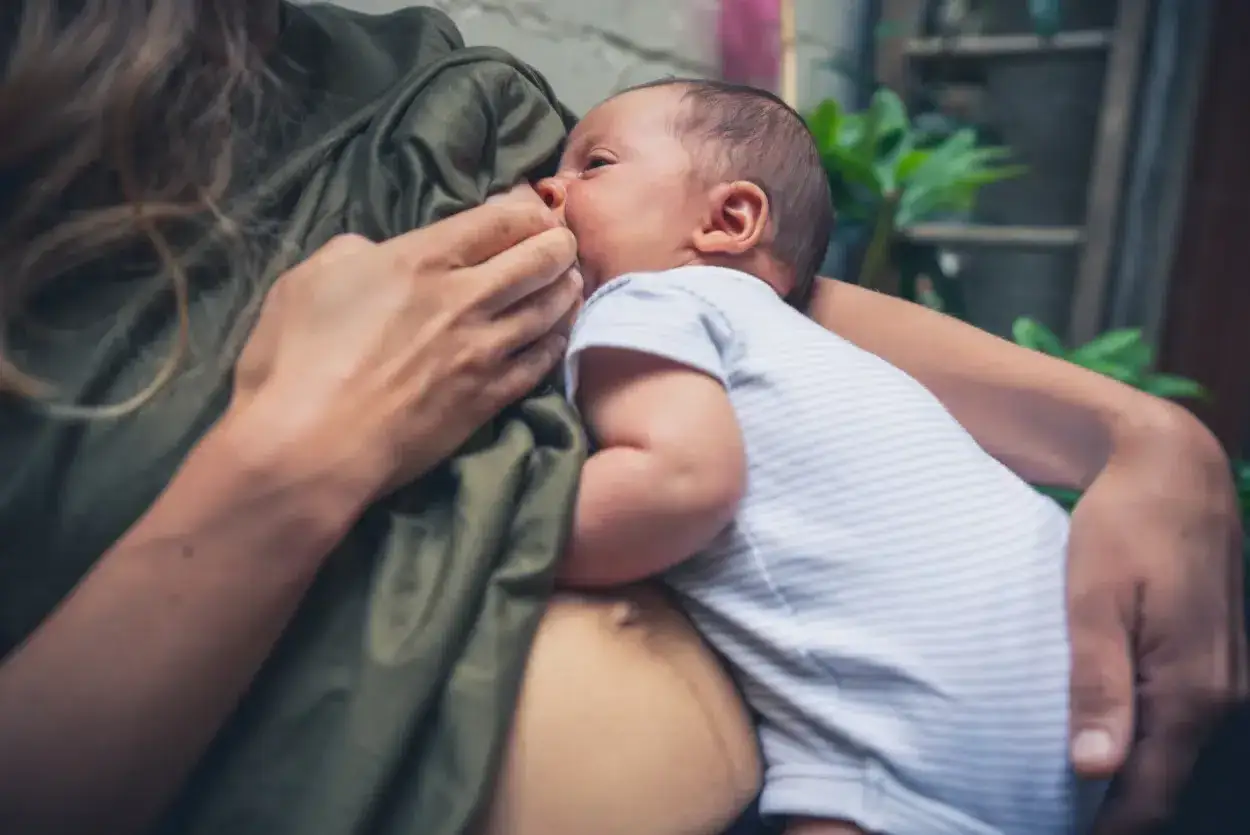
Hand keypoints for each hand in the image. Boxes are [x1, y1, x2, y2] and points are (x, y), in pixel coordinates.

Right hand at [230, 199, 581, 499]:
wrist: (314, 446)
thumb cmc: (295, 359)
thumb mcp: (309, 280)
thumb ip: (354, 254)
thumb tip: (378, 253)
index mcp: (421, 259)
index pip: (500, 220)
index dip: (526, 211)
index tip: (533, 212)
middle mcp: (465, 298)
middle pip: (538, 260)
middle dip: (559, 246)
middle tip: (564, 245)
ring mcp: (483, 351)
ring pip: (549, 310)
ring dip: (567, 290)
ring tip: (573, 282)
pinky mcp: (489, 399)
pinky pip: (540, 363)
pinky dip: (556, 342)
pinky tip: (560, 335)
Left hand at [1065, 414, 1246, 832]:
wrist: (1174, 468)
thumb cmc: (1125, 526)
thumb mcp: (1095, 600)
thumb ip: (1098, 685)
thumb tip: (1094, 771)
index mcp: (1190, 691)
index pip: (1150, 793)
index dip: (1109, 829)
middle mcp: (1221, 696)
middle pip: (1166, 781)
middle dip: (1116, 810)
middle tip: (1050, 817)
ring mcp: (1226, 679)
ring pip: (1176, 754)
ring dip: (1130, 776)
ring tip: (1069, 795)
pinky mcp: (1217, 659)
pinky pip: (1180, 722)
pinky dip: (1144, 741)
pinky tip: (1105, 739)